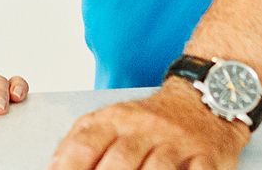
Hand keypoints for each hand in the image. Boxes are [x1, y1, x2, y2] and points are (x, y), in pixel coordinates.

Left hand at [49, 82, 249, 169]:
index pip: (85, 144)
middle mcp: (144, 127)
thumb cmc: (151, 121)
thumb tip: (55, 166)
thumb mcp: (112, 121)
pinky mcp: (206, 155)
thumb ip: (82, 142)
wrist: (202, 98)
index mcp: (115, 119)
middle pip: (120, 161)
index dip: (69, 167)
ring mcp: (176, 141)